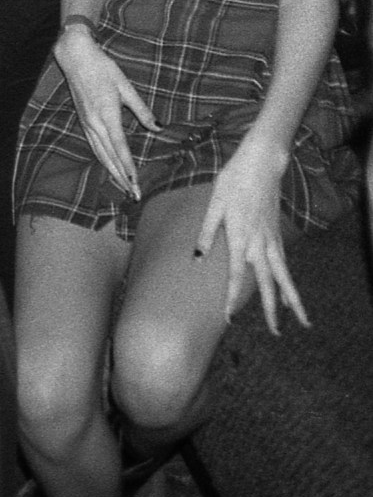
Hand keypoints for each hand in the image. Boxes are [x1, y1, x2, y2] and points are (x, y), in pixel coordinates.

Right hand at [55, 27, 157, 201]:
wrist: (75, 57)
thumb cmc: (102, 68)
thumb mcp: (125, 86)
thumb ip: (141, 109)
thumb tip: (158, 128)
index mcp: (107, 115)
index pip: (120, 148)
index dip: (128, 168)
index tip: (136, 184)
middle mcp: (95, 123)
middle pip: (109, 157)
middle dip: (122, 178)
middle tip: (133, 196)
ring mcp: (87, 123)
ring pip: (100, 155)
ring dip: (112, 173)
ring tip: (124, 188)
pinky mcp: (84, 121)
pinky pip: (95, 147)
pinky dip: (103, 161)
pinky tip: (110, 167)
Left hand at [197, 138, 306, 332]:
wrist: (262, 163)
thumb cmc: (234, 180)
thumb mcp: (215, 203)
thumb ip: (206, 232)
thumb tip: (195, 258)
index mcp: (240, 237)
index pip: (236, 275)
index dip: (231, 298)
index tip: (228, 319)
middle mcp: (259, 243)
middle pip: (269, 283)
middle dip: (273, 310)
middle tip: (276, 333)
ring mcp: (272, 239)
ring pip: (285, 276)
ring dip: (292, 300)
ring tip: (301, 321)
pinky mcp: (277, 234)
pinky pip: (285, 263)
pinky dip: (289, 281)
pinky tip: (288, 292)